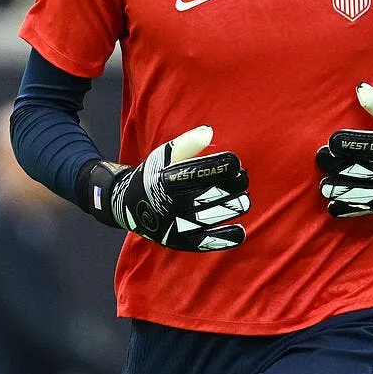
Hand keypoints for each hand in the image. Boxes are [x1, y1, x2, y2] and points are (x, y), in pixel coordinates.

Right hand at [85, 126, 249, 250]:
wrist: (127, 205)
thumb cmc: (152, 175)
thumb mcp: (162, 157)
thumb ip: (185, 145)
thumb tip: (208, 132)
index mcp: (162, 181)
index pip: (193, 173)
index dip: (216, 167)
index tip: (235, 162)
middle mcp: (166, 204)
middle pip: (203, 196)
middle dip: (228, 187)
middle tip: (244, 179)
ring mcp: (172, 224)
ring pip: (206, 218)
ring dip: (229, 209)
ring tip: (245, 200)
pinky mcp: (177, 241)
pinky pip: (202, 242)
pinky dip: (222, 238)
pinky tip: (239, 232)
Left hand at [317, 83, 372, 217]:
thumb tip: (360, 89)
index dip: (354, 144)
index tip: (331, 140)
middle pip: (371, 170)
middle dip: (343, 167)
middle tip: (320, 159)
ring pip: (370, 193)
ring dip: (346, 191)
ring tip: (323, 187)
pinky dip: (353, 209)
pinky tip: (333, 209)